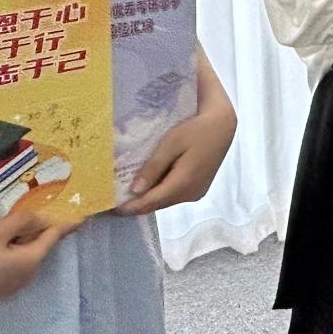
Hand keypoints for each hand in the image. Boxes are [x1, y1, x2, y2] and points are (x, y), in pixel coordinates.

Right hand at [0, 208, 74, 316]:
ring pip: (24, 255)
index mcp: (30, 262)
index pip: (53, 237)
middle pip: (38, 246)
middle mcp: (26, 276)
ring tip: (13, 220)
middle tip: (38, 208)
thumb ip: (21, 222)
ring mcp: (11, 285)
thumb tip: (40, 219)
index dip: (66, 225)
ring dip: (22, 239)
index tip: (82, 217)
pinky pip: (12, 263)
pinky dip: (11, 250)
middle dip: (39, 229)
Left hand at [117, 90, 237, 215]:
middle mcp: (190, 194)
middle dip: (135, 204)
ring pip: (165, 201)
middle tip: (113, 200)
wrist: (223, 125)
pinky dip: (159, 192)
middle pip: (157, 204)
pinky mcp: (199, 188)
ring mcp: (196, 192)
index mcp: (183, 184)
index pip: (150, 202)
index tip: (109, 208)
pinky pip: (173, 195)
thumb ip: (154, 167)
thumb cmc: (196, 129)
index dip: (129, 207)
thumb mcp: (171, 143)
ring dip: (147, 199)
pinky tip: (148, 184)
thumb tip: (135, 191)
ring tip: (126, 192)